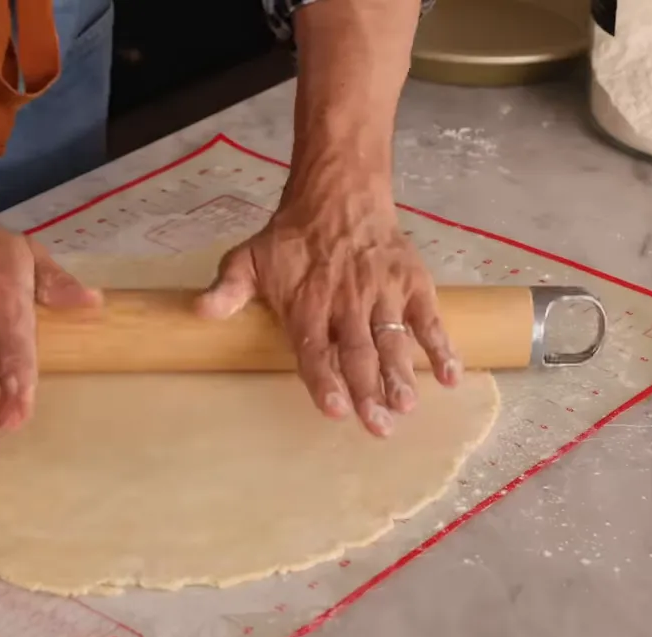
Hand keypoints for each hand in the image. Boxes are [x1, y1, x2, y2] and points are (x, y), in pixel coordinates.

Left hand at [197, 182, 459, 437]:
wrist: (340, 194)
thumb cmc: (291, 238)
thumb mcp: (248, 258)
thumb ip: (227, 289)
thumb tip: (199, 311)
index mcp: (306, 303)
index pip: (314, 348)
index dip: (324, 379)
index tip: (334, 409)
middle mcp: (346, 302)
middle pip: (357, 353)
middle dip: (368, 391)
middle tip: (378, 426)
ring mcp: (382, 293)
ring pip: (392, 340)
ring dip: (401, 376)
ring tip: (407, 406)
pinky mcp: (411, 285)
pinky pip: (429, 319)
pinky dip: (442, 346)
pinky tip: (452, 376)